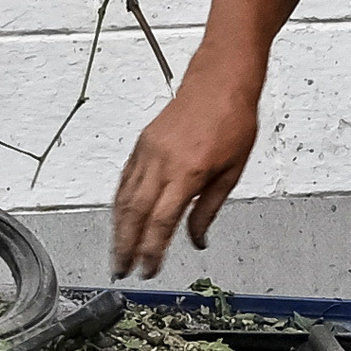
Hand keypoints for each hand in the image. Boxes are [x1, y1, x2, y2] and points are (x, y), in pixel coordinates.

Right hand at [111, 71, 258, 278]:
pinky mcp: (143, 144)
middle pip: (135, 214)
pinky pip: (125, 180)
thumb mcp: (232, 172)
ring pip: (124, 198)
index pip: (162, 222)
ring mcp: (149, 152)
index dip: (152, 250)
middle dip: (125, 246)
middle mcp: (163, 162)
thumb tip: (197, 239)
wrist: (221, 81)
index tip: (149, 269)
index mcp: (189, 172)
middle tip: (121, 270)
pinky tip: (119, 218)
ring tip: (117, 252)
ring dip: (118, 229)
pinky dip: (119, 204)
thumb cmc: (233, 120)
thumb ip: (209, 210)